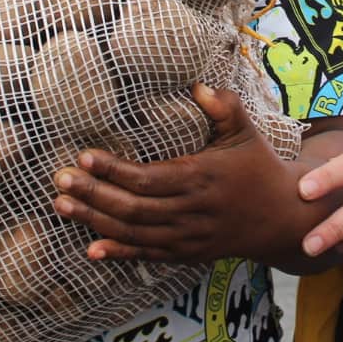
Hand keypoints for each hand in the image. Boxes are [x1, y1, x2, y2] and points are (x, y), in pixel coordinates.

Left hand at [50, 85, 301, 266]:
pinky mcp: (186, 255)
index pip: (148, 178)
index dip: (113, 170)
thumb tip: (198, 85)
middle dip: (93, 195)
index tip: (83, 156)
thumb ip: (224, 107)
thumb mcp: (246, 132)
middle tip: (59, 180)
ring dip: (94, 221)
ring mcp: (188, 238)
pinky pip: (147, 256)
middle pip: (133, 209)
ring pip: (134, 234)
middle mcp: (192, 212)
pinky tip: (90, 249)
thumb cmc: (259, 168)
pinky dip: (118, 254)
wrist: (283, 220)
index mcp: (202, 178)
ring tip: (61, 206)